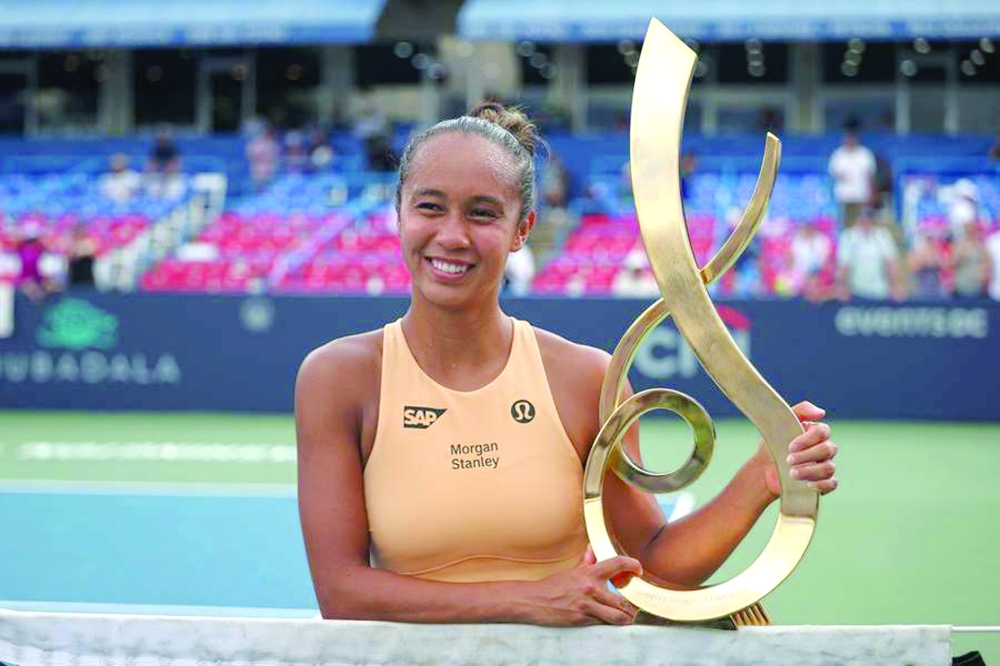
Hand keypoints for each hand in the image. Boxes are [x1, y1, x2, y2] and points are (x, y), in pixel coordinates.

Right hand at [519, 547, 641, 625]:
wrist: (534, 600)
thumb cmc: (554, 586)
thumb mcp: (572, 571)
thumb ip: (587, 561)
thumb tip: (593, 549)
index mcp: (590, 573)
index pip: (618, 563)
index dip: (633, 565)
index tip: (638, 570)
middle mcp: (591, 588)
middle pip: (624, 600)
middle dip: (634, 606)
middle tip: (636, 606)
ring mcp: (587, 605)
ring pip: (618, 616)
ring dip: (626, 618)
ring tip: (627, 617)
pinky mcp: (582, 620)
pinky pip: (605, 624)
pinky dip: (611, 624)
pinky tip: (610, 621)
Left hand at [760, 401, 838, 497]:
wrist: (764, 469)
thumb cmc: (773, 444)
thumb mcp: (780, 423)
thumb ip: (800, 411)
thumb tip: (822, 412)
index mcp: (815, 432)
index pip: (823, 432)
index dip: (808, 439)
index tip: (790, 446)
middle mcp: (823, 448)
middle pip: (828, 449)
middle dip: (807, 456)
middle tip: (788, 460)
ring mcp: (824, 465)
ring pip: (829, 468)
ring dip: (810, 471)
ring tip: (792, 473)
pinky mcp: (822, 482)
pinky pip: (832, 484)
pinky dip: (822, 485)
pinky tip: (808, 485)